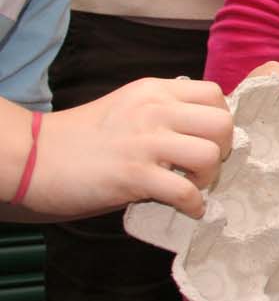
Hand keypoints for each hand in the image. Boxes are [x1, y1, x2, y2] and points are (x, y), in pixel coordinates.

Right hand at [24, 78, 231, 218]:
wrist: (33, 158)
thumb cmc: (83, 138)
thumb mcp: (128, 107)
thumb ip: (164, 110)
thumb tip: (203, 126)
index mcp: (154, 91)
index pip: (214, 94)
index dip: (221, 120)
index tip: (208, 140)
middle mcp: (154, 111)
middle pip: (223, 124)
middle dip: (224, 150)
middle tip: (204, 165)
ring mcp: (145, 142)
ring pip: (210, 155)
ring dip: (210, 178)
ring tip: (193, 185)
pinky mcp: (134, 175)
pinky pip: (186, 192)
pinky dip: (194, 205)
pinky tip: (187, 209)